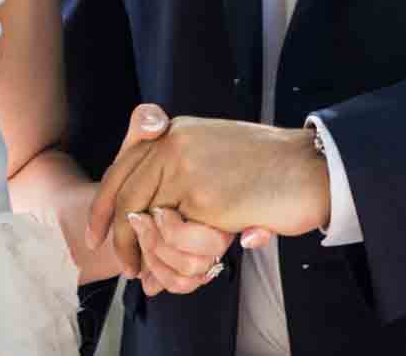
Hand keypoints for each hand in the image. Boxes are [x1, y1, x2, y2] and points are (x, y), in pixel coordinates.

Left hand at [87, 116, 328, 278]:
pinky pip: (173, 233)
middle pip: (124, 192)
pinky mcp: (204, 197)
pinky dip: (168, 256)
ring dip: (140, 250)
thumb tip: (154, 213)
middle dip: (115, 233)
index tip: (95, 231)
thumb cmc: (270, 168)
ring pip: (141, 215)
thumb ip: (187, 172)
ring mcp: (187, 168)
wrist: (310, 168)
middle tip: (121, 264)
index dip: (105, 201)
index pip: (125, 164)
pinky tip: (168, 271)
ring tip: (142, 273)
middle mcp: (176, 142)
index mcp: (179, 132)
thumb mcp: (217, 156)